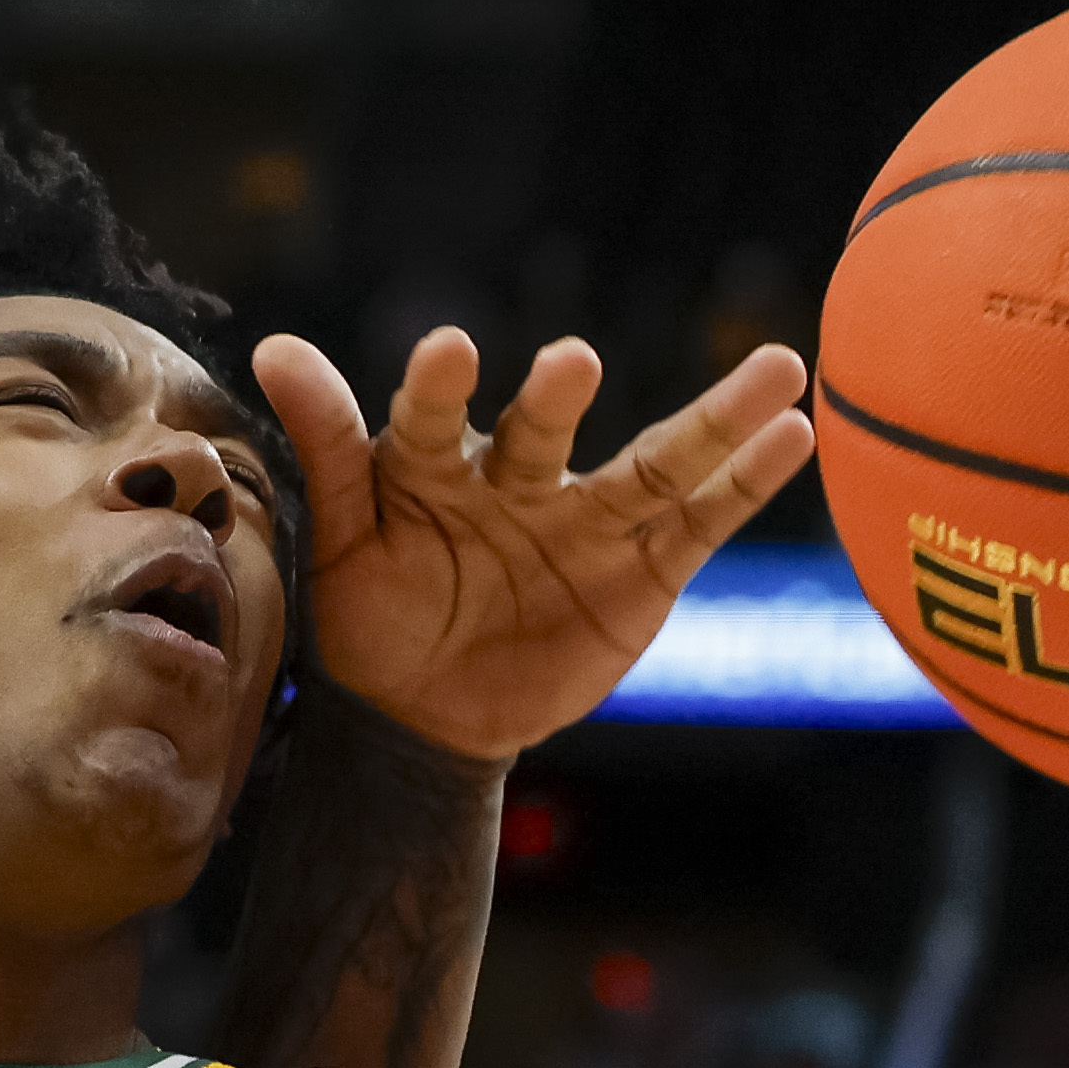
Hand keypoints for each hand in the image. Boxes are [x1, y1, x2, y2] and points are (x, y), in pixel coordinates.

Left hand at [255, 327, 814, 762]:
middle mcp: (522, 477)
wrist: (422, 720)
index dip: (442, 390)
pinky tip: (793, 435)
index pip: (438, 418)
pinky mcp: (645, 572)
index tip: (450, 353)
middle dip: (560, 398)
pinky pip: (700, 525)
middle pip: (548, 428)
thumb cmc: (374, 617)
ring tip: (777, 368)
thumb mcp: (343, 539)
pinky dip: (748, 484)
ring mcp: (590, 520)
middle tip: (571, 365)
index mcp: (439, 465)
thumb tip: (275, 347)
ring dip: (718, 416)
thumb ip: (327, 448)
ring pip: (656, 462)